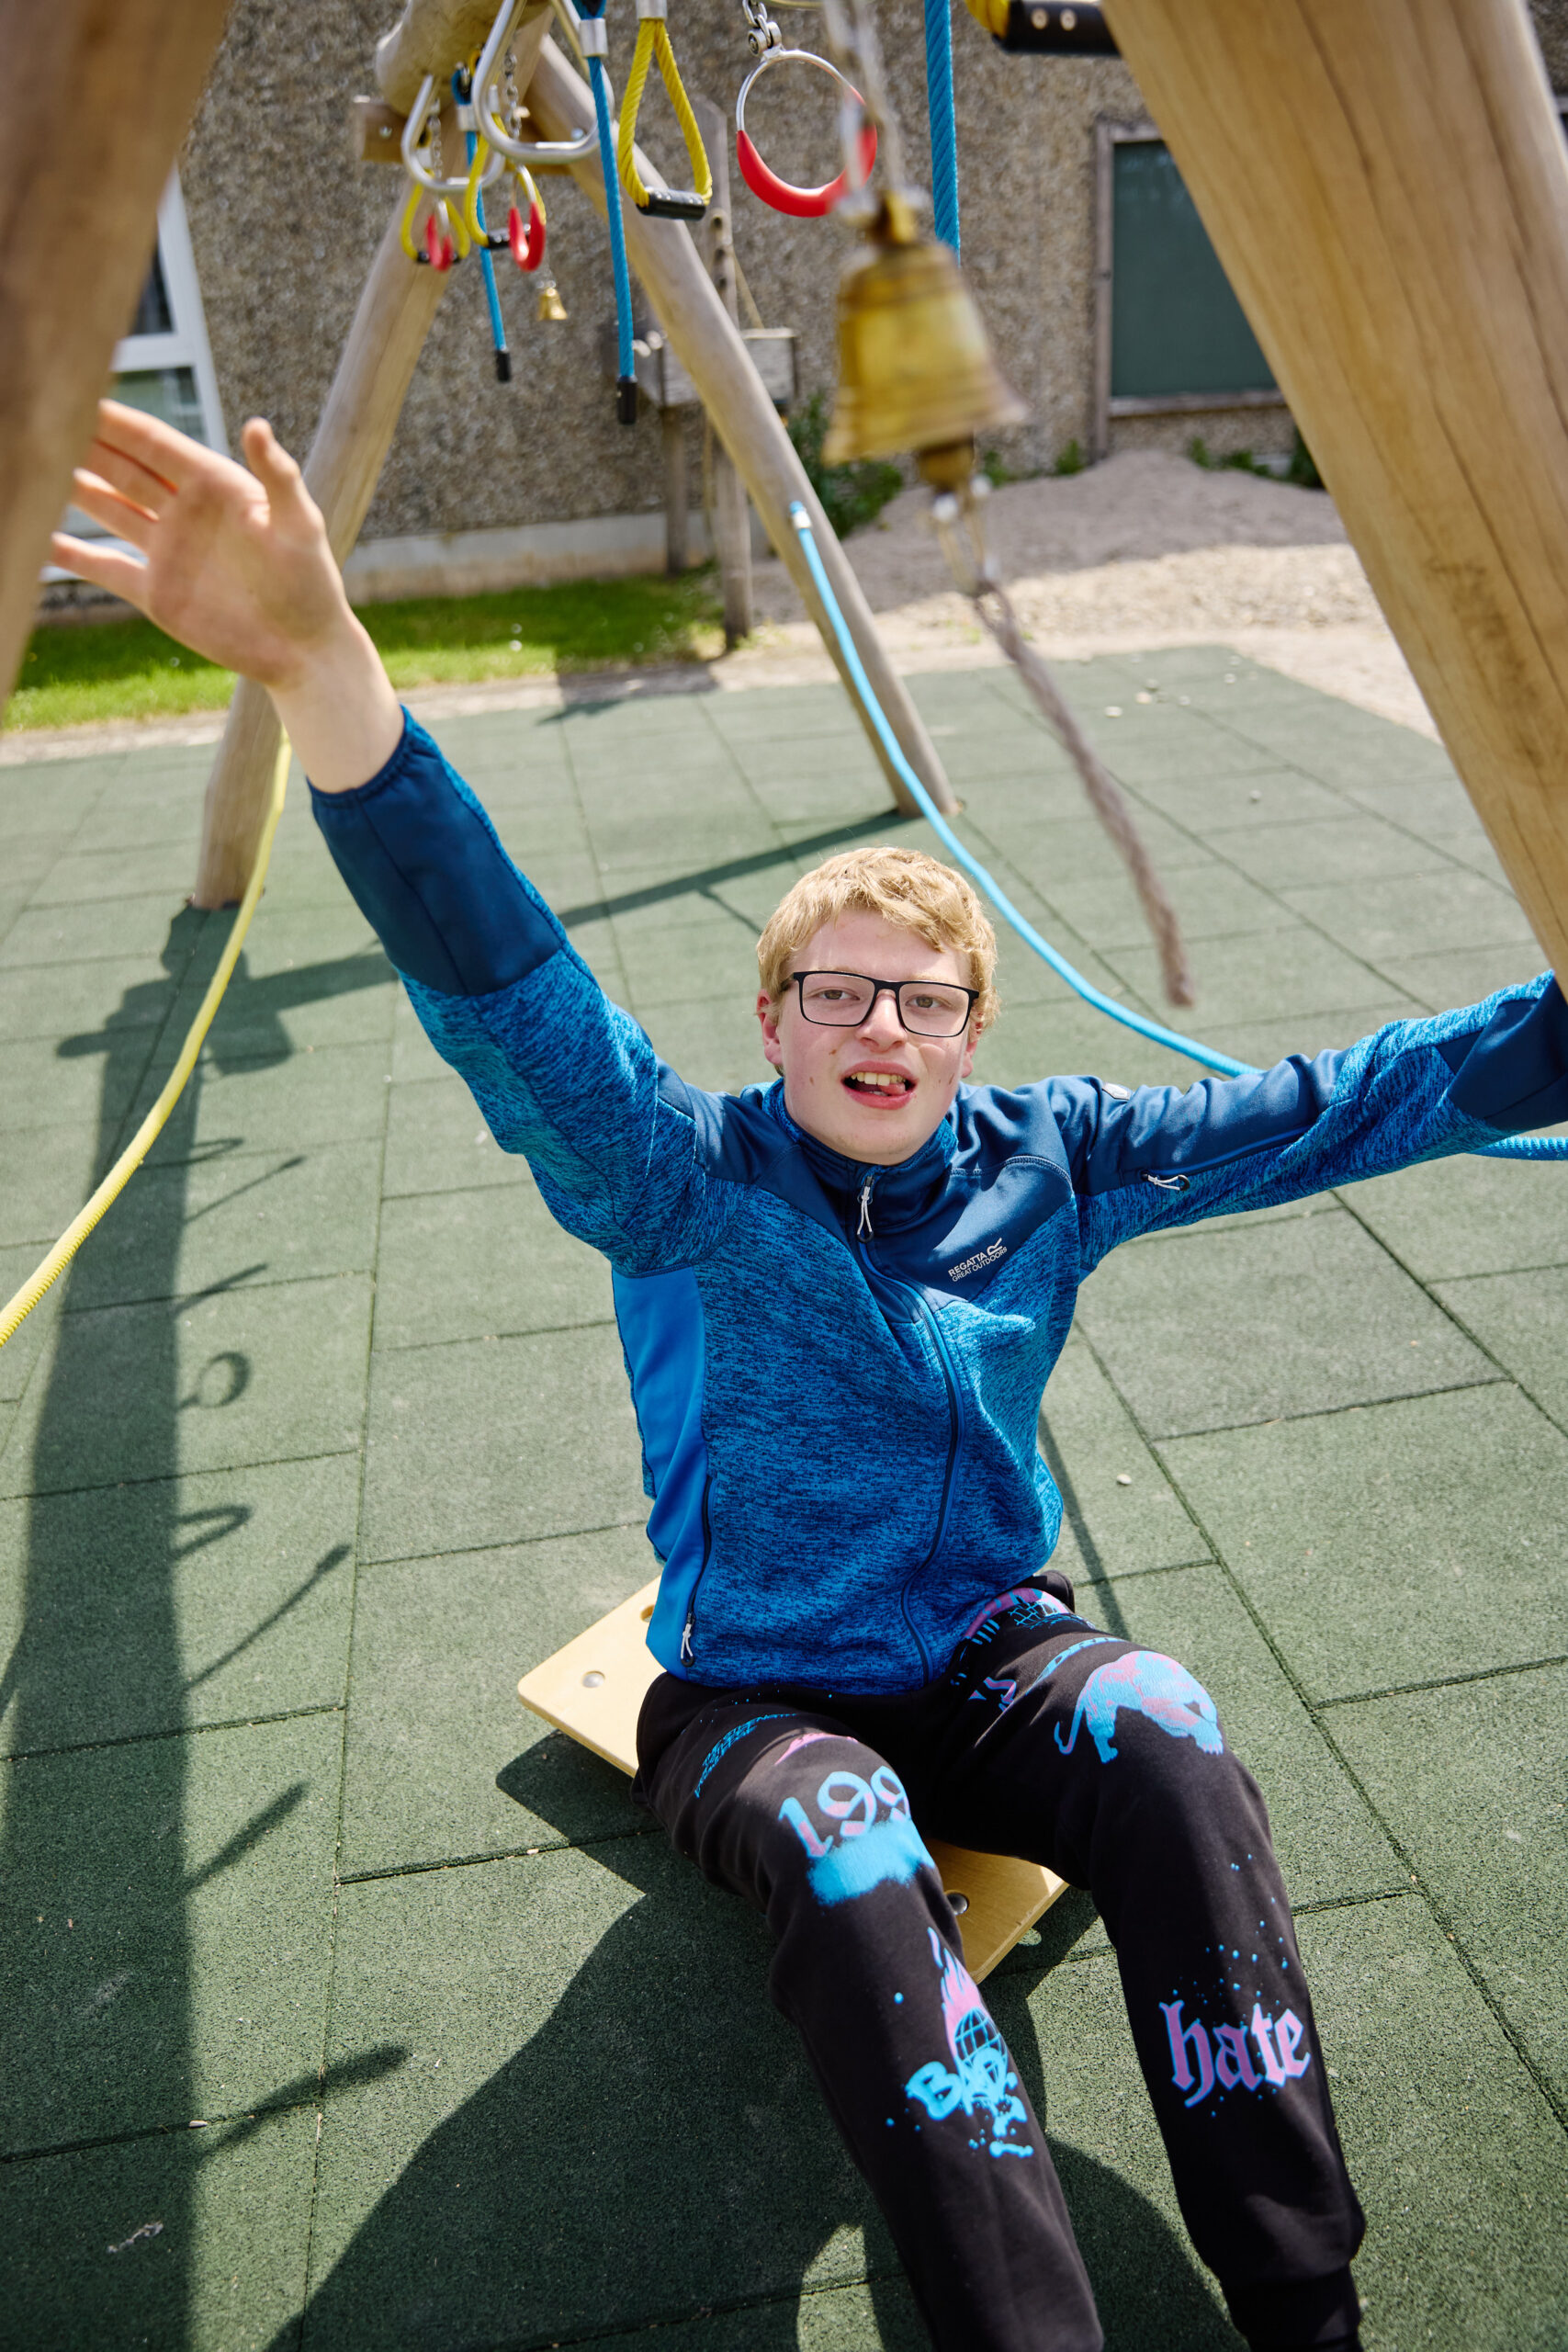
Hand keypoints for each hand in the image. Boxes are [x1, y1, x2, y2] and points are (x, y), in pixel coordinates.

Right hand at [52, 402, 401, 789]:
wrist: (305, 649)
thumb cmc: (312, 584)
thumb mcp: (301, 526)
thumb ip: (279, 476)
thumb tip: (256, 424)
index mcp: (214, 485)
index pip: (154, 443)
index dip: (116, 420)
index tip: (78, 394)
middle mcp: (184, 511)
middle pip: (122, 469)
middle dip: (83, 444)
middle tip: (42, 420)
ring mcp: (167, 551)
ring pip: (108, 511)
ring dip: (74, 489)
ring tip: (34, 467)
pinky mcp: (157, 593)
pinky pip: (106, 568)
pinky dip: (74, 557)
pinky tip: (43, 540)